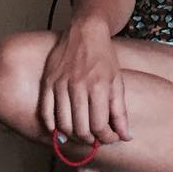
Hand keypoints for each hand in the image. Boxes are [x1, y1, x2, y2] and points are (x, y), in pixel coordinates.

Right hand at [38, 19, 130, 144]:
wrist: (85, 31)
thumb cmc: (104, 57)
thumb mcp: (117, 82)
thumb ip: (121, 111)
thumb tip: (126, 137)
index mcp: (99, 86)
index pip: (100, 126)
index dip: (107, 138)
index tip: (110, 138)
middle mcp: (78, 86)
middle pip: (81, 129)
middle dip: (91, 140)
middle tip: (96, 139)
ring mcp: (60, 84)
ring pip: (63, 125)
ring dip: (73, 137)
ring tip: (82, 134)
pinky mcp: (47, 81)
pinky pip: (46, 113)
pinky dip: (53, 127)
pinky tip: (62, 129)